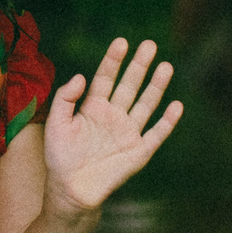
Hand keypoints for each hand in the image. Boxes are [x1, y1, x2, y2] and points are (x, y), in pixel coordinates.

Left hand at [43, 37, 182, 214]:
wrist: (70, 190)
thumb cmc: (59, 156)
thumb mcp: (56, 123)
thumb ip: (65, 98)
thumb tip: (81, 75)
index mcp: (93, 106)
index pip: (105, 78)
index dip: (113, 60)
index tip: (122, 42)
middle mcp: (113, 115)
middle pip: (129, 85)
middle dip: (139, 66)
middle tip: (150, 45)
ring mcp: (128, 132)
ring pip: (145, 104)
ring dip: (156, 86)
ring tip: (166, 66)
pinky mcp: (138, 152)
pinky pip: (156, 134)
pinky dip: (167, 121)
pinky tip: (176, 106)